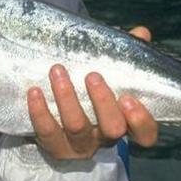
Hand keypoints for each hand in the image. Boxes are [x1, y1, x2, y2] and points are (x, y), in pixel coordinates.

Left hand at [27, 26, 158, 159]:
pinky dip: (40, 112)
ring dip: (67, 98)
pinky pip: (46, 132)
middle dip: (103, 102)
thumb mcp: (110, 75)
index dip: (140, 121)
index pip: (145, 134)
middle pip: (112, 129)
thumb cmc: (91, 93)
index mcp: (124, 123)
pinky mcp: (54, 147)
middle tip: (92, 75)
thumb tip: (141, 33)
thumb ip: (128, 55)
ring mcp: (79, 146)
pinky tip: (34, 91)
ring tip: (58, 70)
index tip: (128, 98)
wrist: (58, 122)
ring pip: (76, 127)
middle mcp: (105, 138)